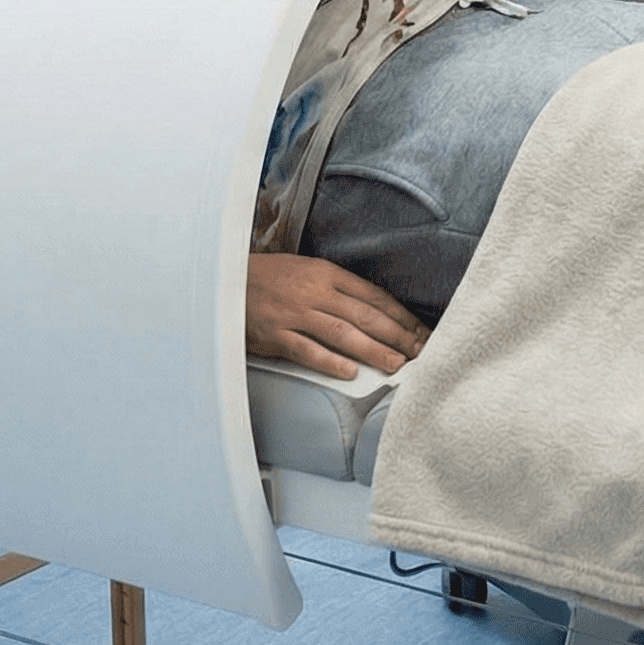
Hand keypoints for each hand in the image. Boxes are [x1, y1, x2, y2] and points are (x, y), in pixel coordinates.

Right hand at [244, 253, 428, 378]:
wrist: (222, 278)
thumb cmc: (268, 277)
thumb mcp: (306, 271)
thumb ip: (337, 289)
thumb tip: (374, 311)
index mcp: (326, 273)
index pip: (373, 296)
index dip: (400, 315)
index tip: (420, 331)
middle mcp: (314, 292)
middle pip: (365, 315)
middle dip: (397, 335)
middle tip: (420, 351)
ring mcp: (295, 313)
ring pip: (342, 333)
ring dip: (373, 350)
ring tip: (396, 364)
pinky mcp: (275, 334)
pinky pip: (307, 350)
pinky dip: (330, 362)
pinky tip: (350, 373)